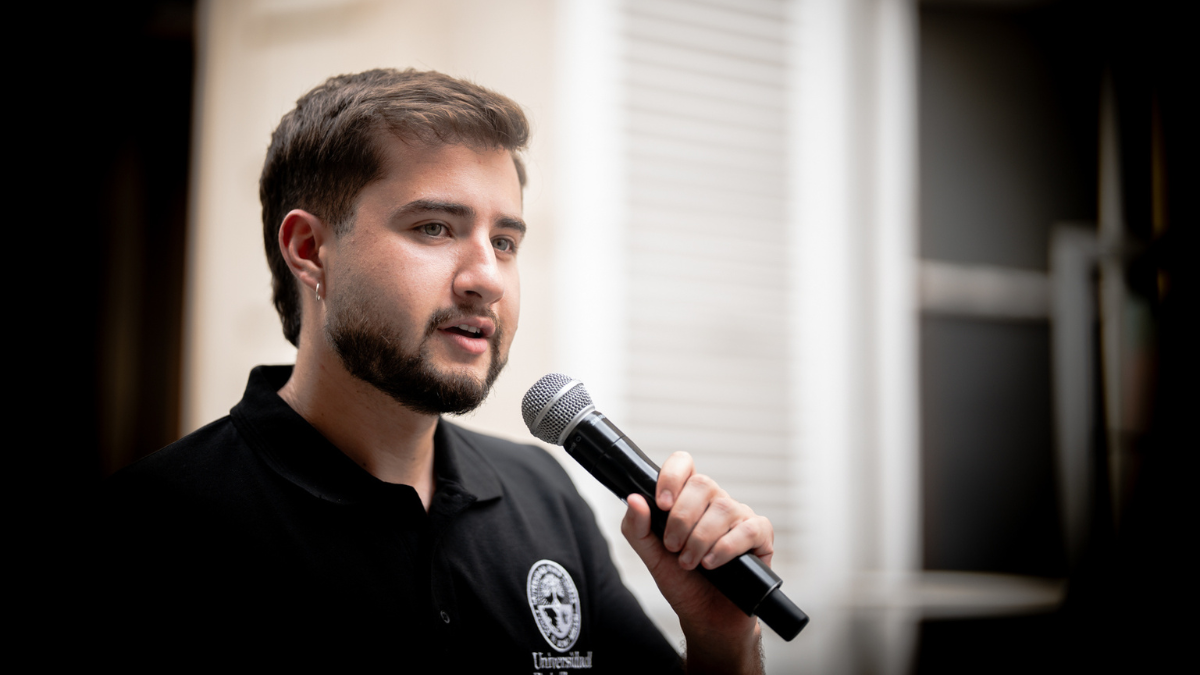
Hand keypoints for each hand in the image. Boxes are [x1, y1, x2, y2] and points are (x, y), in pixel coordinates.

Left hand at [621, 451, 771, 674]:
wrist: (706, 617)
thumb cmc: (682, 582)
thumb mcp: (651, 557)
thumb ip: (637, 528)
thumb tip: (634, 499)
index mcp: (688, 498)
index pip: (684, 464)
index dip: (672, 476)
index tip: (661, 504)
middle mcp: (715, 502)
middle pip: (703, 484)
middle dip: (682, 518)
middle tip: (672, 547)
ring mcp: (740, 516)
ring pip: (724, 508)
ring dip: (700, 538)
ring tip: (690, 563)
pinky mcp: (760, 536)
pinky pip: (749, 528)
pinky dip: (727, 547)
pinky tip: (712, 564)